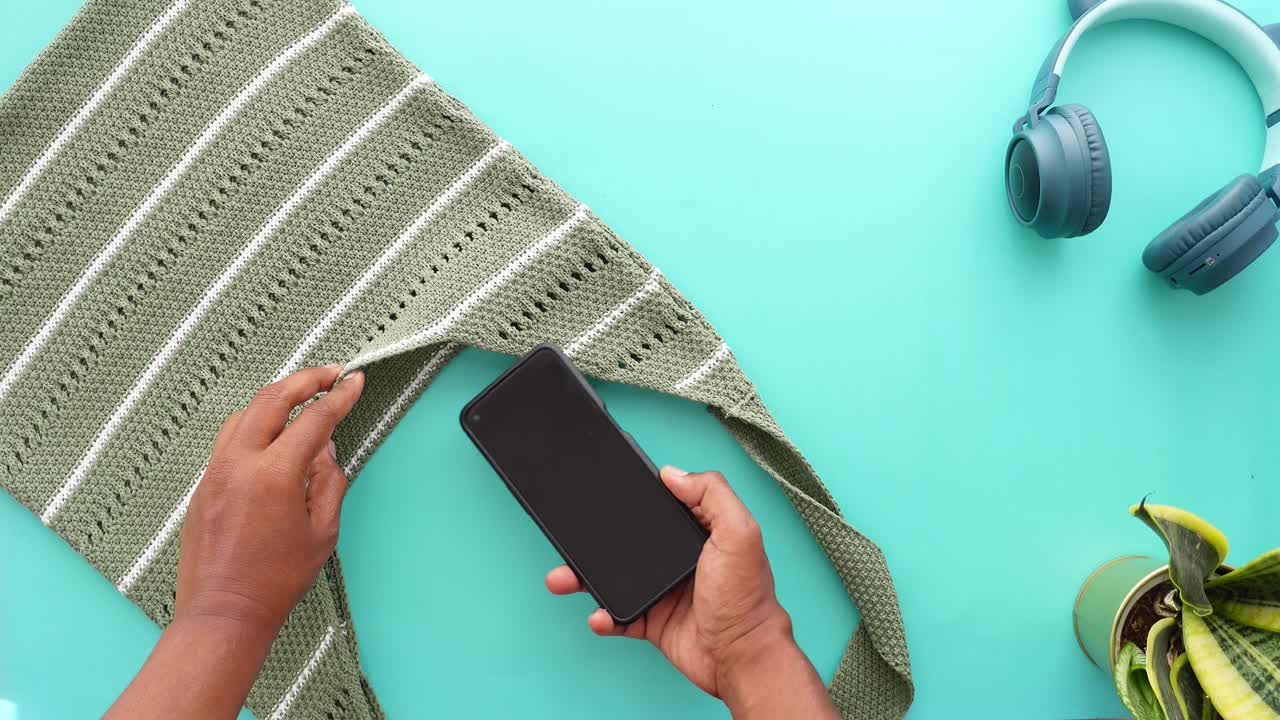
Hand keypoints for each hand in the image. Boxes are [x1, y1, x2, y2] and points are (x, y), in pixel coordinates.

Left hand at [107, 366, 364, 719]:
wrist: (224, 611)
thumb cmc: (276, 580)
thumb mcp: (322, 531)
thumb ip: (329, 481)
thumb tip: (326, 449)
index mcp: (274, 475)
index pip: (314, 419)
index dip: (340, 396)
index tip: (356, 381)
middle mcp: (239, 463)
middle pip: (272, 398)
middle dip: (305, 379)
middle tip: (330, 373)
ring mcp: (215, 471)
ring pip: (245, 412)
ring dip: (276, 396)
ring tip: (301, 395)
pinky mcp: (204, 483)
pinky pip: (229, 436)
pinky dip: (254, 421)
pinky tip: (271, 430)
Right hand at [545, 468, 838, 717]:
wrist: (740, 658)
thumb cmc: (746, 599)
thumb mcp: (739, 533)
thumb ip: (712, 494)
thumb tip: (674, 473)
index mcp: (699, 534)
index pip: (663, 507)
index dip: (638, 499)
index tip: (606, 490)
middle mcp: (679, 560)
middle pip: (628, 542)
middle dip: (595, 540)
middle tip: (571, 536)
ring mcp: (663, 592)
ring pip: (614, 578)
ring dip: (585, 578)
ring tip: (563, 578)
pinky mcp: (653, 622)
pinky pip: (618, 616)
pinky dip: (603, 616)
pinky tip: (598, 615)